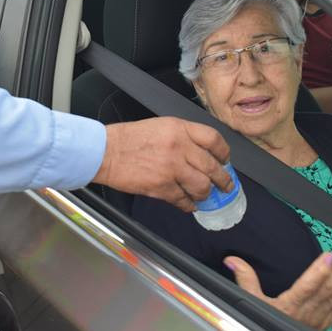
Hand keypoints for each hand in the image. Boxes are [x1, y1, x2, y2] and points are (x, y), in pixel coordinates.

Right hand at [93, 117, 230, 211]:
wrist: (105, 152)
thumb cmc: (129, 138)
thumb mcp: (161, 126)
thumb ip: (183, 137)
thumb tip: (201, 153)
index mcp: (179, 129)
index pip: (214, 140)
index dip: (224, 153)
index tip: (225, 160)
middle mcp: (179, 148)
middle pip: (212, 167)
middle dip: (223, 180)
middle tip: (226, 185)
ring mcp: (171, 169)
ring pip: (202, 186)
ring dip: (206, 194)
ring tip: (205, 196)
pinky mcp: (162, 187)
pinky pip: (183, 200)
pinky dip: (188, 204)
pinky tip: (189, 204)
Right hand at [225, 243, 331, 330]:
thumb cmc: (264, 325)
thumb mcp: (251, 303)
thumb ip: (245, 279)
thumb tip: (232, 260)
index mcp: (289, 306)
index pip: (307, 288)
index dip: (319, 272)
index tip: (329, 255)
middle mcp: (308, 312)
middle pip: (329, 289)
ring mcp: (321, 317)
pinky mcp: (329, 320)